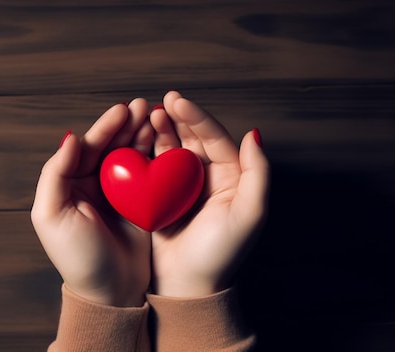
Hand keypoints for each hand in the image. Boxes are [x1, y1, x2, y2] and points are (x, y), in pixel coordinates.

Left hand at [31, 99, 152, 306]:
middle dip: (126, 124)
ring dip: (142, 134)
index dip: (104, 128)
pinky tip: (167, 140)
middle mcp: (95, 184)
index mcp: (70, 184)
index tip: (122, 111)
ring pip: (131, 154)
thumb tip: (69, 138)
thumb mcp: (51, 216)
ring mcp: (120, 193)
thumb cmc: (77, 258)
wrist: (111, 292)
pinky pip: (150, 173)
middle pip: (111, 146)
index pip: (87, 147)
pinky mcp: (143, 203)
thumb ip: (55, 174)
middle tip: (143, 106)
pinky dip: (157, 155)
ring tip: (156, 115)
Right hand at [149, 91, 268, 297]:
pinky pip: (153, 168)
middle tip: (160, 103)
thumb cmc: (221, 253)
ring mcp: (182, 188)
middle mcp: (208, 179)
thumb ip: (257, 173)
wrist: (188, 287)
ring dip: (161, 130)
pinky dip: (146, 151)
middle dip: (177, 118)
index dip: (197, 117)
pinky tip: (137, 140)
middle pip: (193, 139)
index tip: (176, 101)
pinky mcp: (160, 198)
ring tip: (148, 115)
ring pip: (172, 149)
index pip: (215, 138)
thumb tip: (253, 133)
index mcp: (231, 179)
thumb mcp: (249, 214)